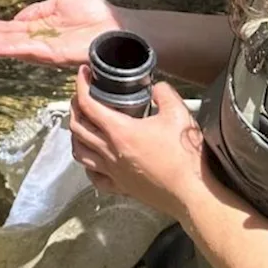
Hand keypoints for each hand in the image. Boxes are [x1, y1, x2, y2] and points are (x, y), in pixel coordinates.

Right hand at [0, 0, 126, 65]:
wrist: (118, 26)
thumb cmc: (97, 15)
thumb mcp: (62, 4)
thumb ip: (39, 11)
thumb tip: (18, 18)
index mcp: (44, 29)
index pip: (14, 29)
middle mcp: (41, 42)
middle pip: (9, 40)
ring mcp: (45, 48)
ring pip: (12, 47)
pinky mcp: (51, 53)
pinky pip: (24, 49)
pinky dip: (5, 48)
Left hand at [69, 67, 206, 216]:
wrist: (192, 193)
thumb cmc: (185, 157)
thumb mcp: (178, 113)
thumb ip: (164, 93)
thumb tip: (157, 88)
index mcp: (120, 132)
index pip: (88, 104)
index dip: (81, 85)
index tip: (83, 74)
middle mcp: (110, 152)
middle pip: (77, 127)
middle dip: (75, 107)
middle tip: (81, 95)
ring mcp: (113, 172)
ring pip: (80, 152)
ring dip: (76, 135)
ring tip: (81, 124)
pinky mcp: (121, 188)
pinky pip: (94, 177)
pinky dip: (88, 164)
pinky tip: (93, 159)